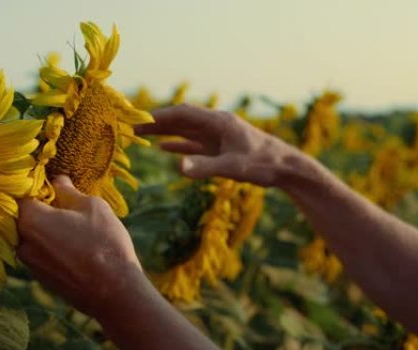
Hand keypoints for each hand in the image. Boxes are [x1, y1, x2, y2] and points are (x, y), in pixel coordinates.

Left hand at [16, 176, 145, 317]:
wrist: (114, 292)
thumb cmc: (104, 243)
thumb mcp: (91, 206)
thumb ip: (68, 191)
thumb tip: (57, 182)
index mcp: (30, 220)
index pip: (21, 193)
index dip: (36, 185)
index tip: (53, 184)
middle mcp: (22, 243)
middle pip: (24, 216)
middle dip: (43, 208)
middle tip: (68, 205)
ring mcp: (30, 264)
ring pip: (34, 236)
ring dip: (49, 229)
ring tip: (77, 229)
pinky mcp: (41, 278)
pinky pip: (42, 253)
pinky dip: (53, 247)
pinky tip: (77, 248)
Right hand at [136, 104, 304, 186]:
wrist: (286, 168)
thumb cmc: (262, 165)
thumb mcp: (232, 167)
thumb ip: (204, 167)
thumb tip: (178, 168)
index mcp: (218, 121)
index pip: (183, 114)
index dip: (160, 116)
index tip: (139, 120)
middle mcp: (215, 125)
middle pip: (180, 120)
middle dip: (156, 122)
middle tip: (131, 127)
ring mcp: (218, 136)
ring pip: (185, 130)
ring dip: (163, 132)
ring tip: (140, 135)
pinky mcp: (220, 147)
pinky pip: (194, 143)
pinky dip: (178, 145)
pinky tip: (164, 149)